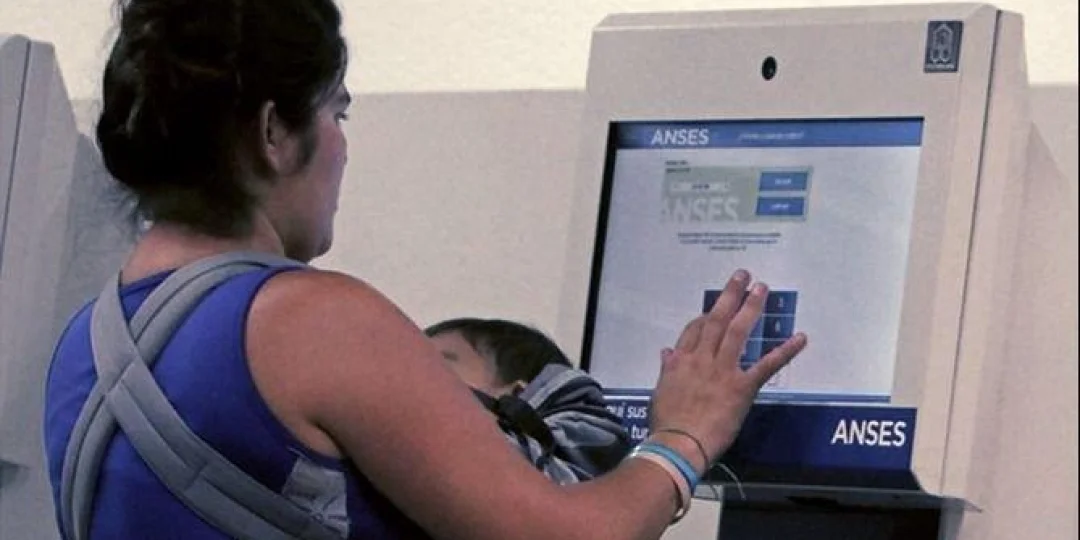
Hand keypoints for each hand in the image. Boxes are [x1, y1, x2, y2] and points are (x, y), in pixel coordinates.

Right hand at [648, 269, 806, 461]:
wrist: (679, 442)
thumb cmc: (667, 422)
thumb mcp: (661, 391)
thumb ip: (667, 369)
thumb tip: (666, 351)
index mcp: (682, 361)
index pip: (695, 330)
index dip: (707, 315)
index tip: (715, 308)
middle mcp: (702, 358)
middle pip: (717, 320)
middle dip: (730, 295)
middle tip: (743, 275)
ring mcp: (723, 370)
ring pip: (738, 332)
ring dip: (751, 308)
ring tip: (762, 288)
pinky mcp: (742, 387)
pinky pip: (765, 366)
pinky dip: (784, 351)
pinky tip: (800, 338)